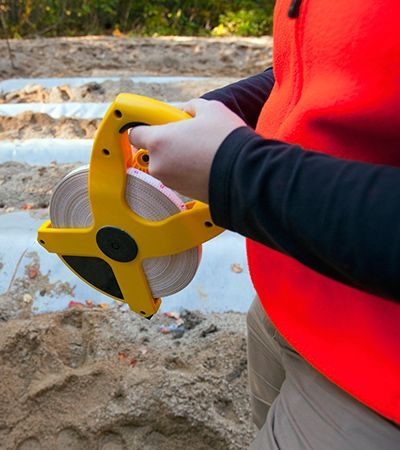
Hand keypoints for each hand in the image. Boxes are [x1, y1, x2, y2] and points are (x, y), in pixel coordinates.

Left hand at [129, 99, 245, 202]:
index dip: (143, 127)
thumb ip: (191, 107)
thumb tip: (187, 110)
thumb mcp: (210, 109)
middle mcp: (159, 165)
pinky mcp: (184, 193)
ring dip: (178, 156)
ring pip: (167, 165)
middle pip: (153, 150)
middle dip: (166, 142)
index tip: (151, 124)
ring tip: (202, 149)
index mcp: (158, 141)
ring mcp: (171, 181)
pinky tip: (206, 162)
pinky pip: (180, 177)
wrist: (244, 173)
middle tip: (187, 135)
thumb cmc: (226, 140)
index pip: (135, 134)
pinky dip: (188, 170)